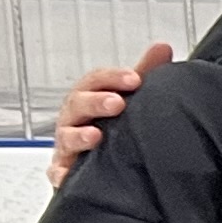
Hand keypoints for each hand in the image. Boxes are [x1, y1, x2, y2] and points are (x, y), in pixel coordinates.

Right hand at [53, 42, 170, 185]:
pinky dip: (61, 174)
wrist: (99, 166)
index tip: (135, 78)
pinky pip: (58, 174)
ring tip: (96, 135)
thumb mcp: (127, 98)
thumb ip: (143, 73)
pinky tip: (69, 175)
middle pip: (77, 104)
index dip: (113, 77)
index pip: (96, 81)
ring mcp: (68, 146)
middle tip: (117, 103)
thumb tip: (162, 47)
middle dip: (95, 101)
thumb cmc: (110, 125)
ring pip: (67, 137)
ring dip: (79, 135)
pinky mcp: (65, 173)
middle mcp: (75, 119)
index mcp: (89, 98)